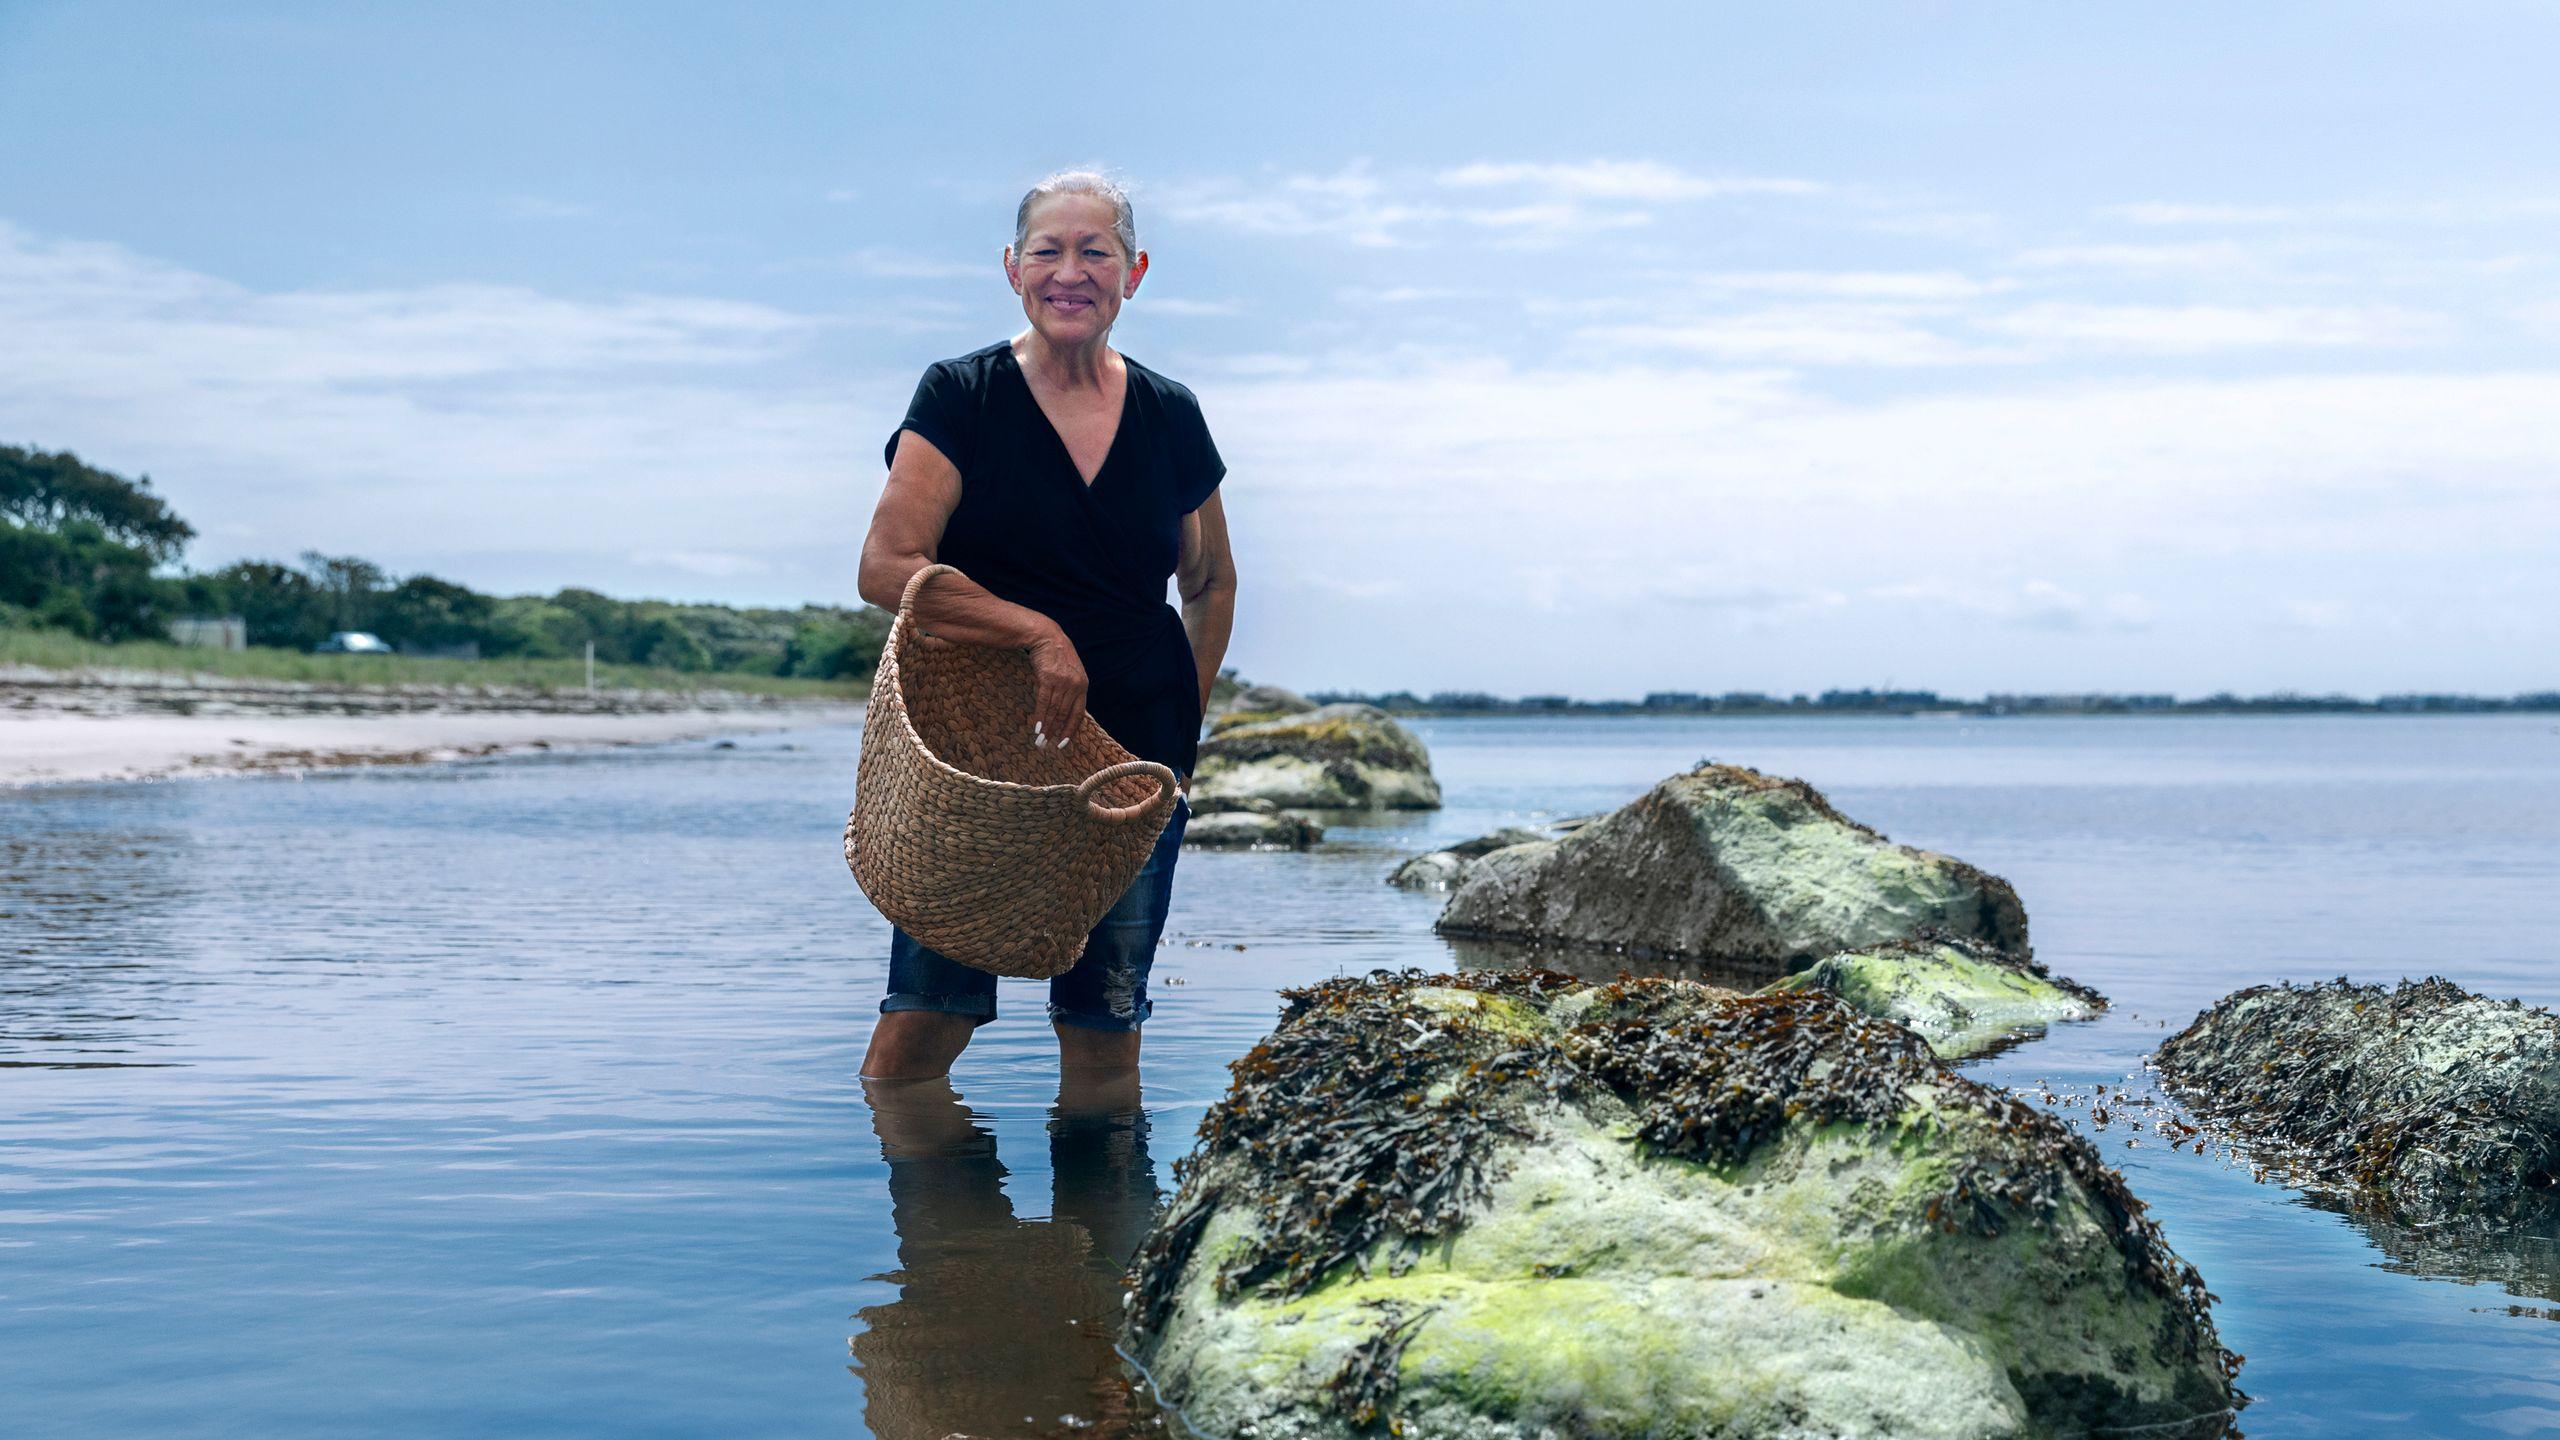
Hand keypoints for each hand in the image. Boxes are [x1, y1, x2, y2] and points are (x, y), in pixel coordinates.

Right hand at [1026, 628, 1088, 753]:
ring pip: (1054, 710)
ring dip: (1046, 727)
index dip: (1070, 730)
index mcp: (1083, 685)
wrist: (1047, 637)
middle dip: (1056, 732)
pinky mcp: (1048, 678)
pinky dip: (1040, 716)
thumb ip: (1071, 690)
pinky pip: (1044, 702)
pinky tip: (1036, 727)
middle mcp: (1075, 685)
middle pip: (1065, 715)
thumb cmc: (1057, 656)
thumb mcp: (1070, 672)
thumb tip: (1064, 713)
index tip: (1063, 743)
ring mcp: (1062, 682)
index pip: (1079, 714)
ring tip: (1040, 740)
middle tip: (1047, 746)